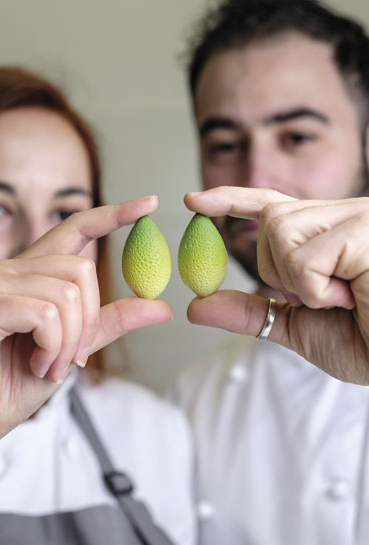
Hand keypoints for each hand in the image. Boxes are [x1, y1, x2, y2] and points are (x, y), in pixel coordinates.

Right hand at [0, 196, 171, 470]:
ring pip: (66, 293)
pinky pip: (45, 312)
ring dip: (69, 342)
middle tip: (74, 358)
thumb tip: (160, 306)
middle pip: (81, 269)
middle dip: (88, 322)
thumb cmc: (17, 382)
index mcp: (33, 273)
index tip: (148, 203)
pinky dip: (52, 346)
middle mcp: (10, 269)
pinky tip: (36, 364)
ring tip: (47, 365)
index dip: (112, 214)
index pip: (75, 228)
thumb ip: (110, 321)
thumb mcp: (74, 347)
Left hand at [184, 186, 368, 384]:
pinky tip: (350, 296)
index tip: (193, 201)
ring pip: (281, 231)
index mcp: (324, 234)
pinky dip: (315, 289)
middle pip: (270, 222)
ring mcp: (357, 217)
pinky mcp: (365, 230)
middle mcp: (342, 215)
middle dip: (278, 270)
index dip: (231, 201)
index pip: (269, 205)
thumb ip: (249, 312)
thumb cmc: (365, 342)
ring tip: (341, 296)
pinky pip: (305, 256)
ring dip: (299, 281)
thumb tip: (197, 305)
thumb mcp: (296, 327)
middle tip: (323, 297)